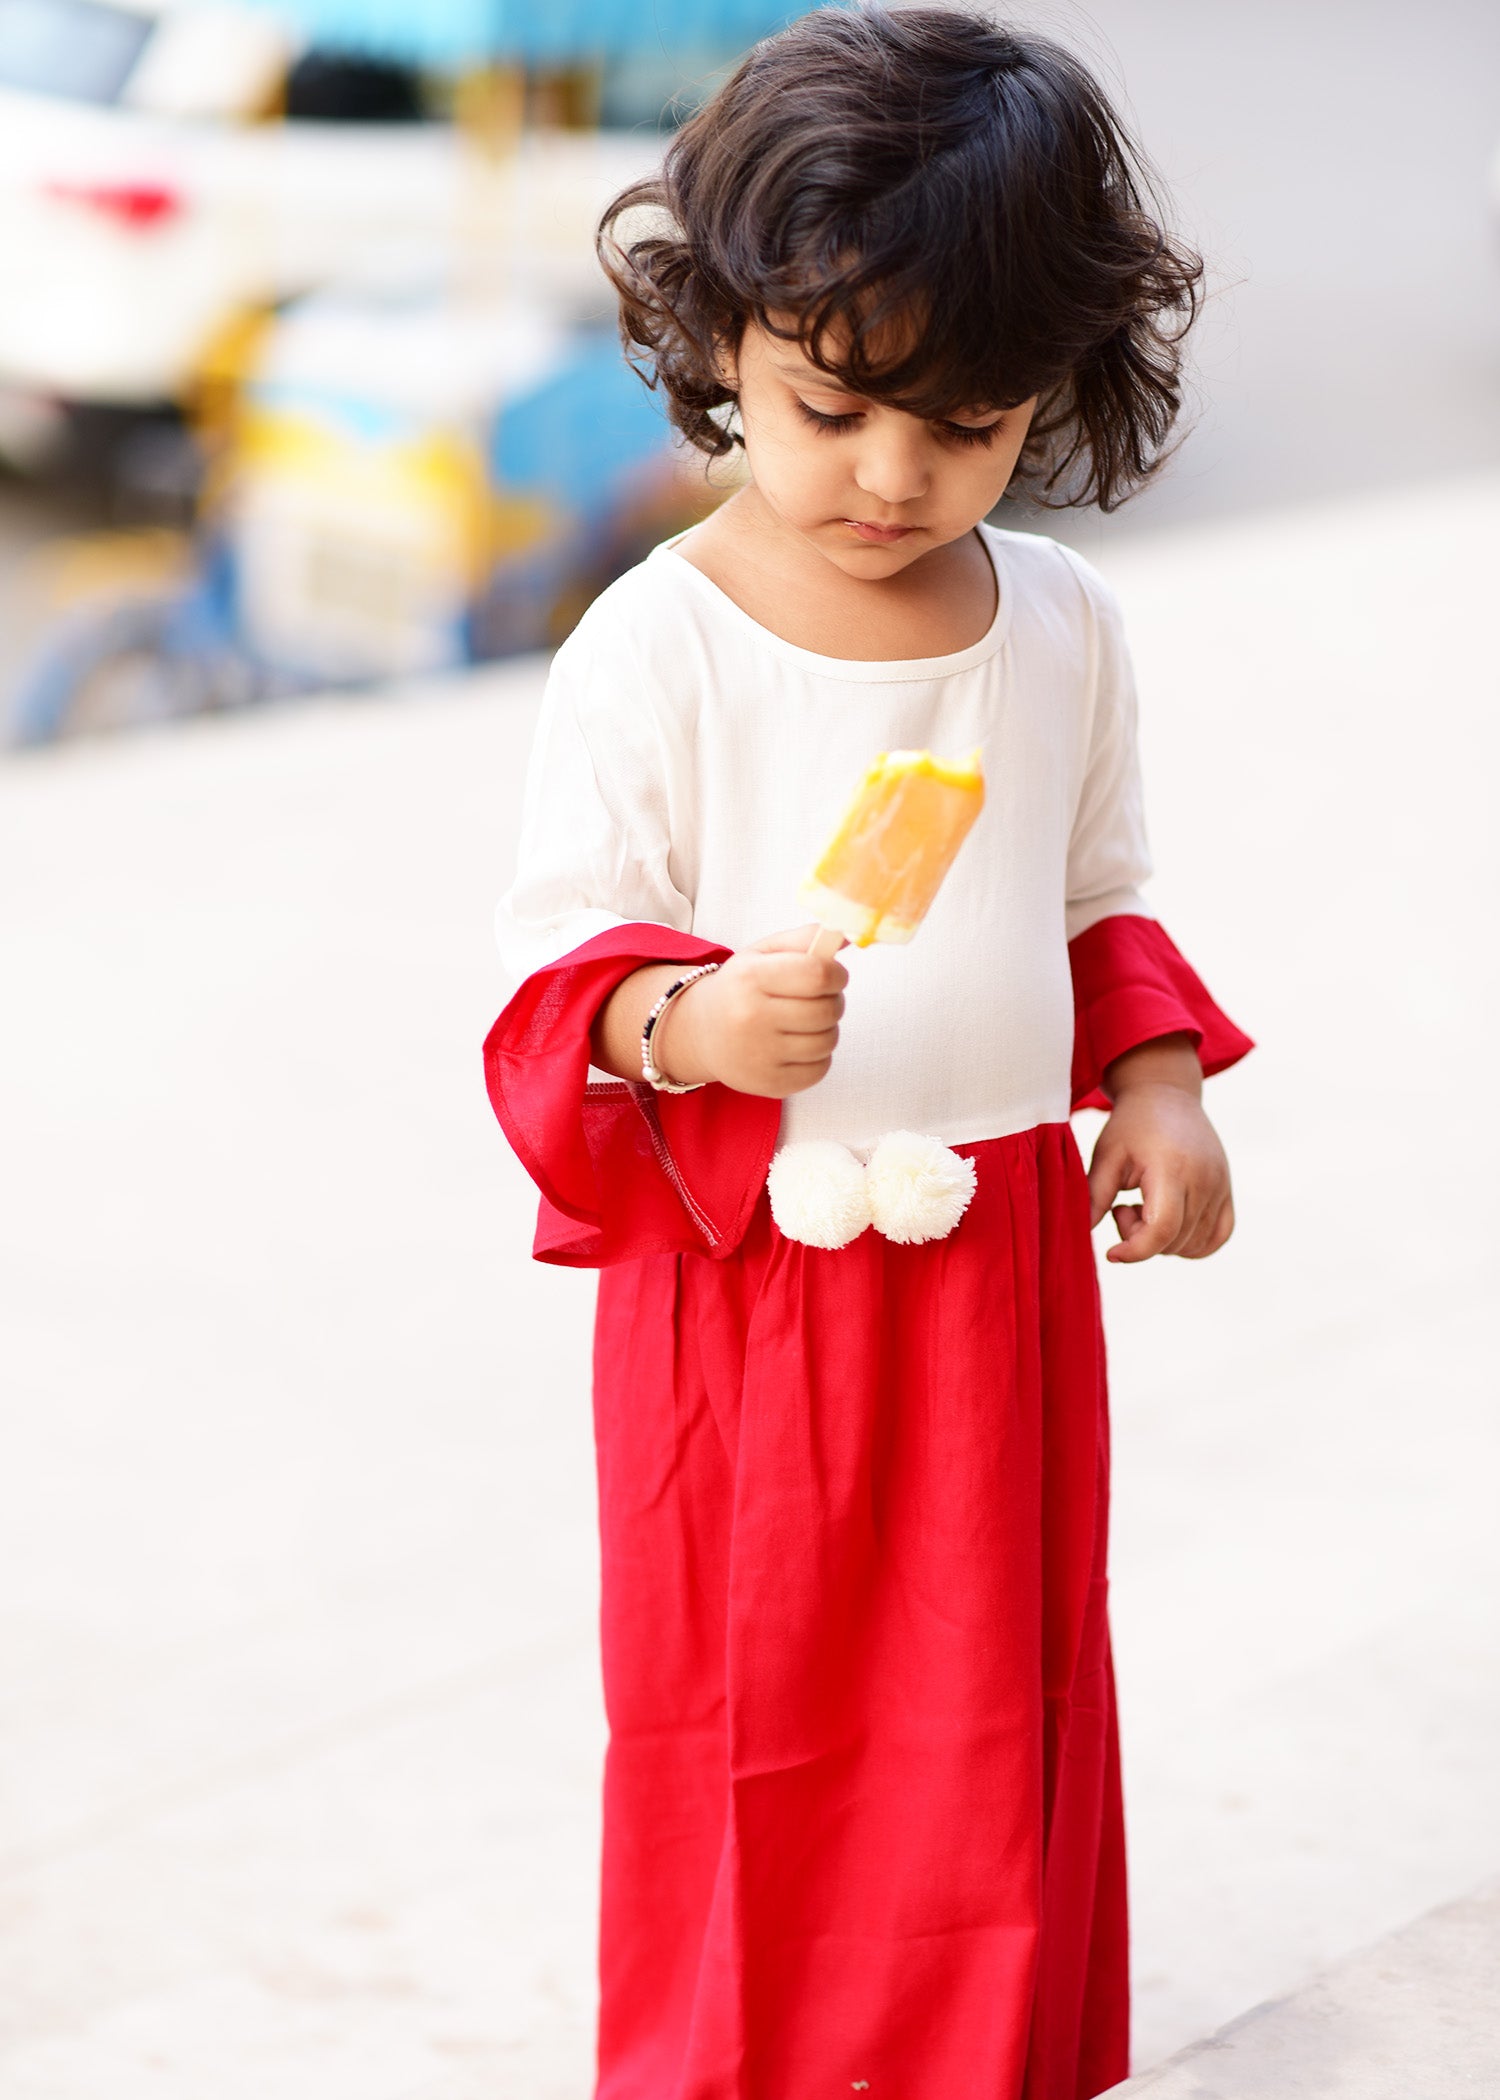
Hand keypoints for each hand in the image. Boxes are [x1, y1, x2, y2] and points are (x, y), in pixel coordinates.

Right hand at [655, 925, 847, 1097]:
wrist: (700, 1032)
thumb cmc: (739, 989)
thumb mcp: (762, 953)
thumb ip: (805, 940)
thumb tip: (848, 936)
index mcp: (750, 978)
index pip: (817, 974)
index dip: (836, 974)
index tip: (833, 975)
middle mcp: (751, 1017)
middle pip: (826, 1010)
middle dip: (833, 1001)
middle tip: (819, 998)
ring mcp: (759, 1055)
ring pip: (827, 1041)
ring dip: (827, 1029)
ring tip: (806, 1022)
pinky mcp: (769, 1084)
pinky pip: (820, 1069)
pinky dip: (818, 1056)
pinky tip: (798, 1045)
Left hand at [1087, 1034, 1234, 1262]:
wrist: (1167, 1095)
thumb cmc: (1131, 1125)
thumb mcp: (1106, 1156)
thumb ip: (1094, 1197)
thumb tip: (1082, 1233)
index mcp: (1171, 1169)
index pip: (1162, 1229)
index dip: (1134, 1250)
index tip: (1111, 1252)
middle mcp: (1204, 1180)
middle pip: (1174, 1240)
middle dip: (1141, 1238)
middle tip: (1122, 1207)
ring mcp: (1221, 1186)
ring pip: (1194, 1244)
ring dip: (1163, 1240)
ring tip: (1144, 1206)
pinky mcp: (1227, 1191)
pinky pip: (1217, 1236)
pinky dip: (1192, 1244)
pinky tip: (1168, 1224)